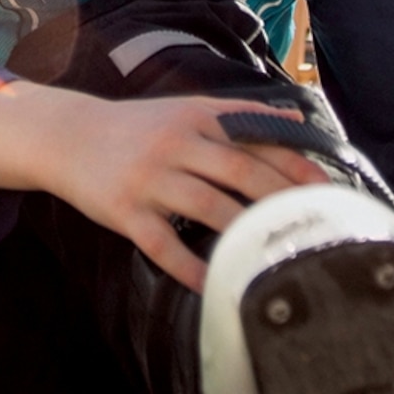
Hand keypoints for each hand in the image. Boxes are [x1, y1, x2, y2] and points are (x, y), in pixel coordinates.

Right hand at [0, 81, 327, 289]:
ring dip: (243, 233)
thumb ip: (239, 116)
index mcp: (197, 118)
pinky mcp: (124, 211)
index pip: (255, 140)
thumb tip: (296, 121)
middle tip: (311, 224)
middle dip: (279, 198)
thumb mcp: (187, 110)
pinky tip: (211, 283)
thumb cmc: (137, 127)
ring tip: (272, 255)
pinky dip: (188, 266)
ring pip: (206, 207)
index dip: (293, 164)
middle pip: (238, 171)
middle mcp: (175, 144)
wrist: (68, 136)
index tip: (325, 187)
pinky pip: (162, 244)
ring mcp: (148, 179)